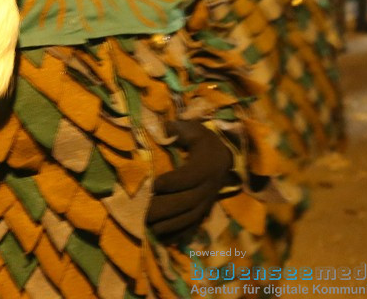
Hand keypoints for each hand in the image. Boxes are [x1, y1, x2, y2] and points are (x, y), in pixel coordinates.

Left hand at [147, 120, 233, 240]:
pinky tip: (160, 239)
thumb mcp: (195, 130)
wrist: (225, 158)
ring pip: (188, 218)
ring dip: (167, 225)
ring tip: (146, 229)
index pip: (187, 177)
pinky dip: (176, 234)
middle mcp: (207, 187)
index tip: (150, 185)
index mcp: (205, 167)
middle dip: (163, 209)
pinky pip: (191, 227)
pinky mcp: (204, 212)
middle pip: (185, 202)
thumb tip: (164, 126)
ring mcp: (206, 202)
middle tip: (141, 213)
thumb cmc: (205, 143)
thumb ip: (180, 129)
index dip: (169, 182)